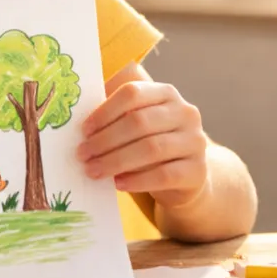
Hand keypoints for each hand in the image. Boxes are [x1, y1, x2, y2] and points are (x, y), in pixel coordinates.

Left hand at [78, 65, 207, 207]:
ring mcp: (195, 142)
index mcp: (166, 93)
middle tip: (82, 154)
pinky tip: (118, 184)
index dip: (105, 111)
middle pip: (139, 122)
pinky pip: (164, 175)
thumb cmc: (149, 143)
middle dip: (105, 140)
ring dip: (115, 161)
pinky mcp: (197, 170)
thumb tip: (78, 122)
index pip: (133, 93)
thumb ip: (115, 116)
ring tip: (93, 170)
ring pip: (151, 149)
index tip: (84, 130)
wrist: (184, 176)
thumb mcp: (136, 124)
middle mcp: (185, 113)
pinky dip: (137, 180)